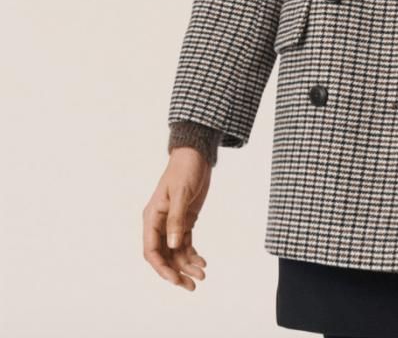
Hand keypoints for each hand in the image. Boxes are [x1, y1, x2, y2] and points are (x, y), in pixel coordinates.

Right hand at [143, 147, 212, 288]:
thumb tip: (172, 246)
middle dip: (176, 272)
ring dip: (186, 266)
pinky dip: (192, 255)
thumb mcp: (181, 193)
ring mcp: (172, 224)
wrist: (196, 155)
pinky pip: (185, 244)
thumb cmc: (184, 169)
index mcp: (152, 217)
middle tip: (192, 285)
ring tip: (202, 276)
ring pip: (175, 253)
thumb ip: (176, 220)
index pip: (151, 250)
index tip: (175, 280)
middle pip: (163, 256)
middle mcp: (159, 223)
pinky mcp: (185, 221)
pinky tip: (202, 262)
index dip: (161, 268)